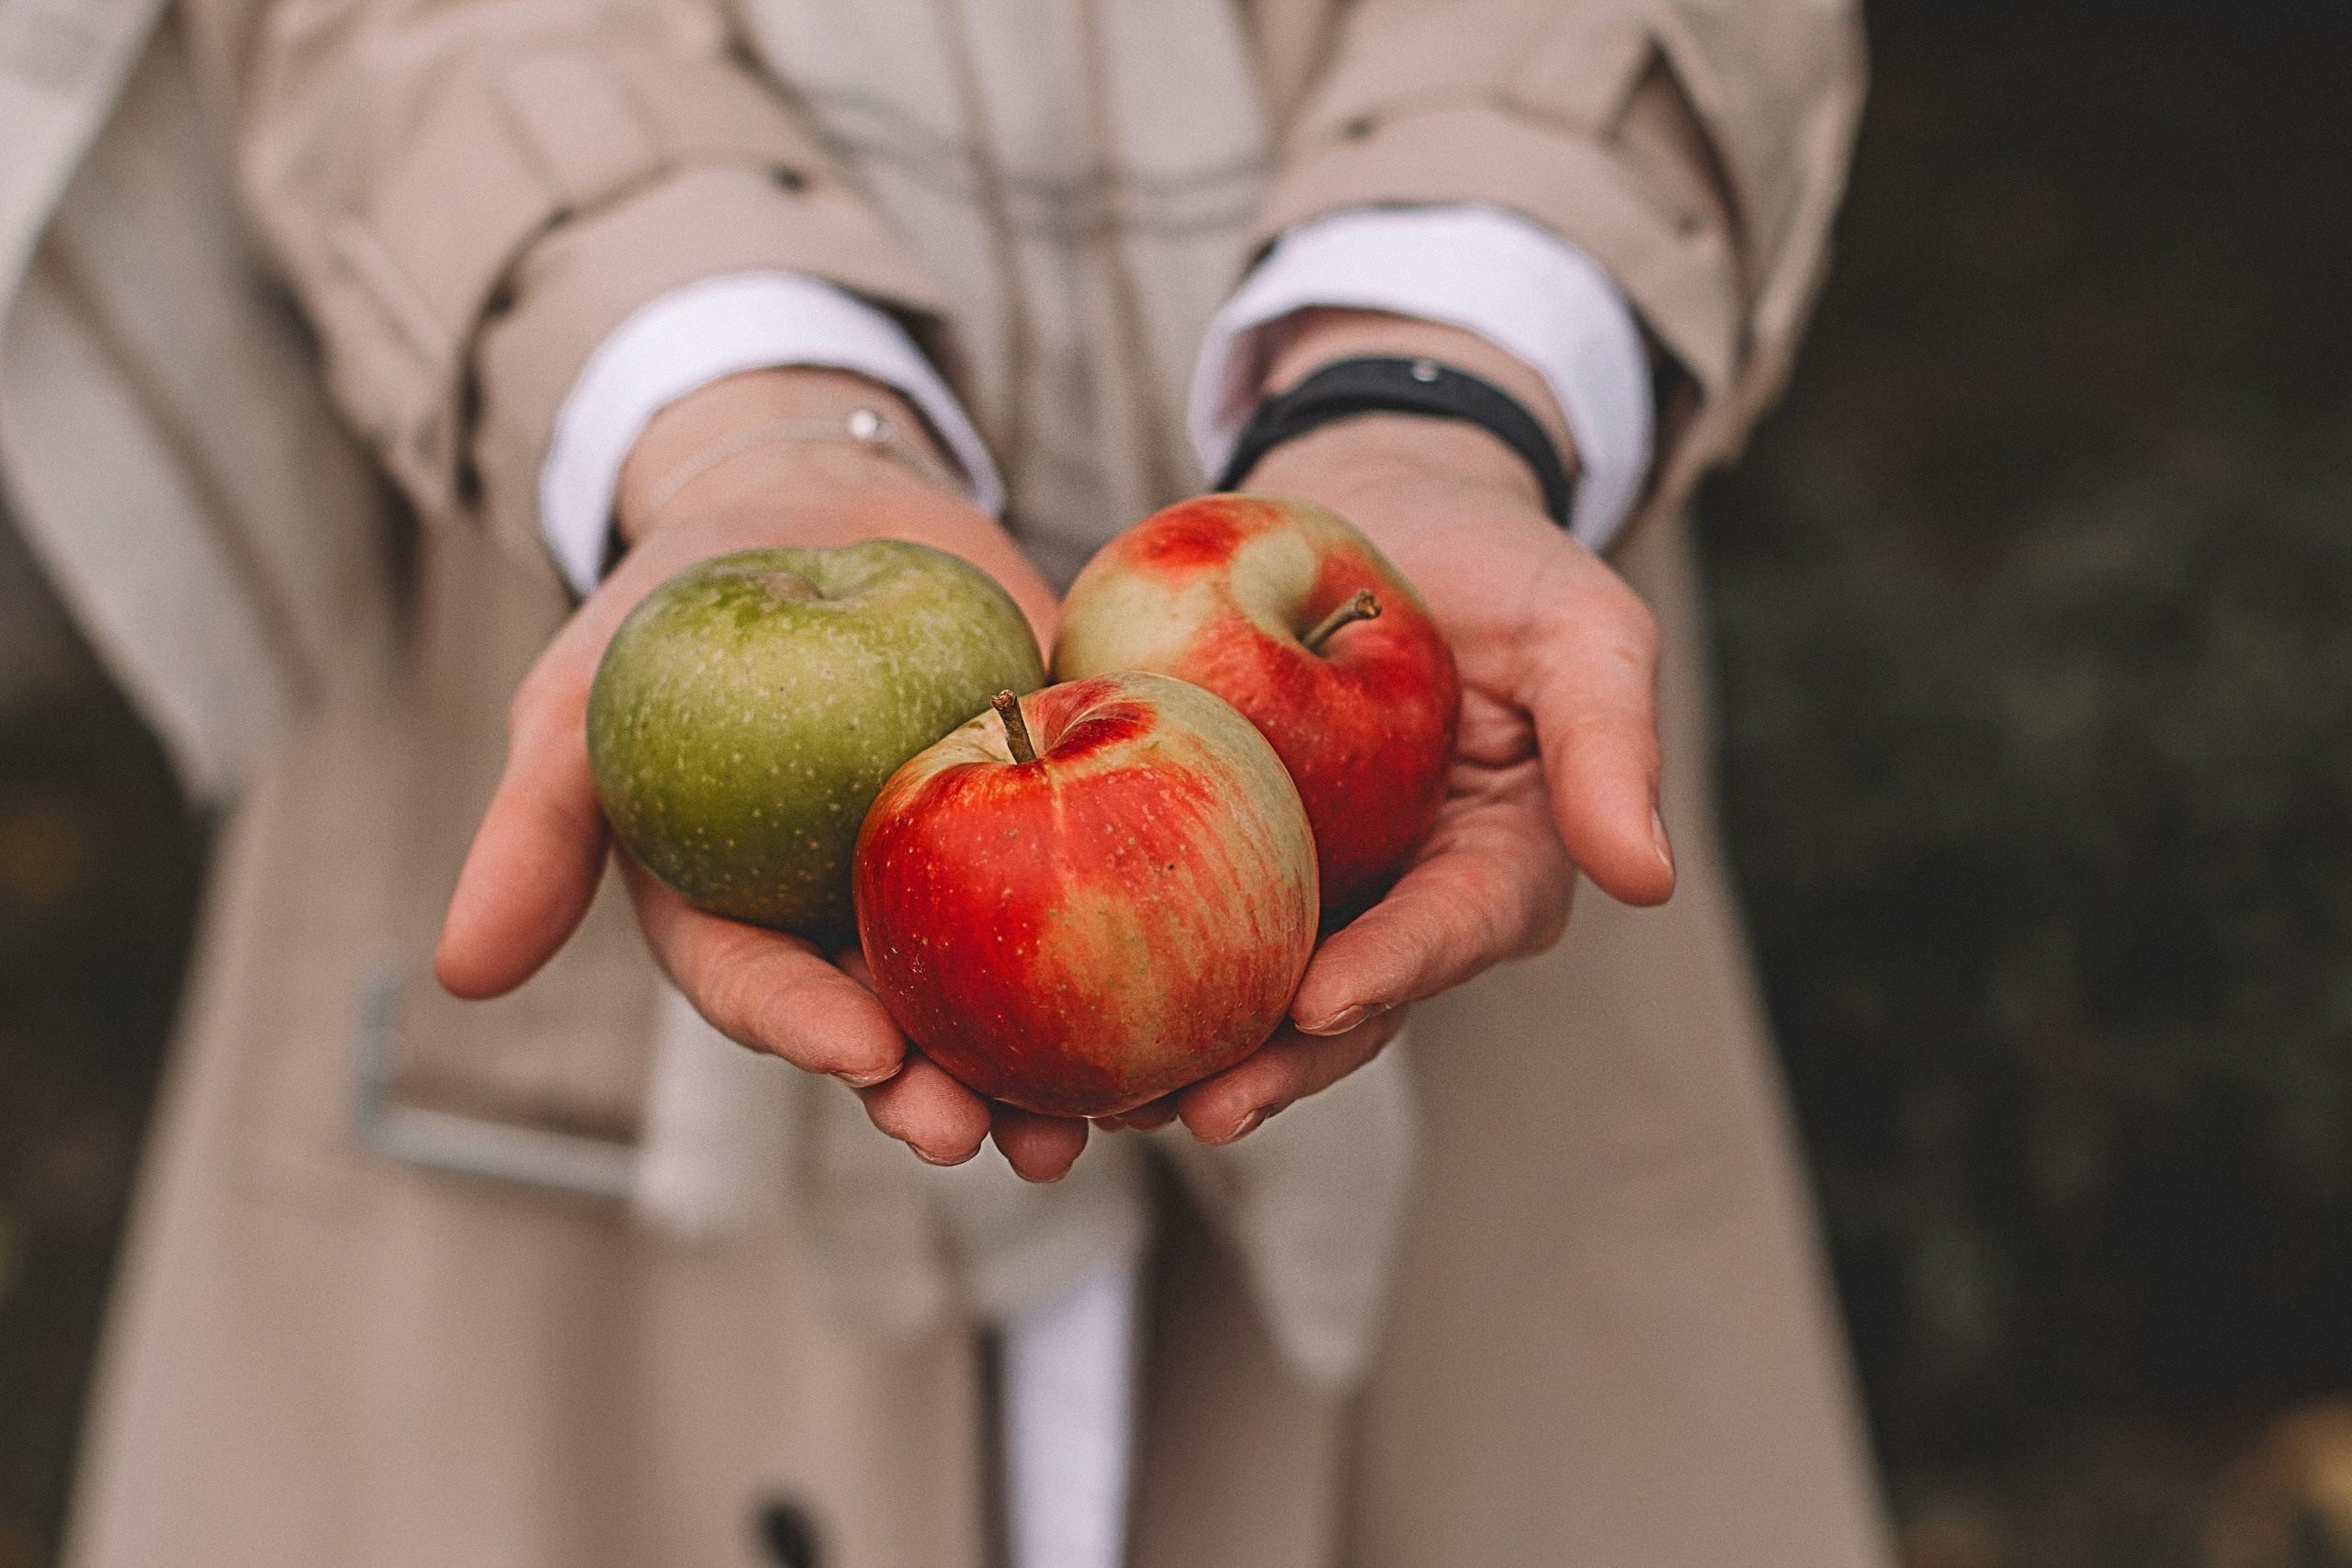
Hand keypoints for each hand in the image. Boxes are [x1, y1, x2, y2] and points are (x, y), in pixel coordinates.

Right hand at [432, 367, 1091, 1180]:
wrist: (815, 501)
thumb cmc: (678, 598)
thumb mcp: (585, 690)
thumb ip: (538, 822)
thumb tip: (456, 977)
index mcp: (738, 914)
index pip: (763, 986)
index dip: (807, 1027)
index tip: (859, 1052)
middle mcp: (846, 920)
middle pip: (895, 1022)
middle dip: (941, 1088)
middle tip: (989, 1136)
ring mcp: (953, 873)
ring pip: (1002, 984)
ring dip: (1050, 1057)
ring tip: (1108, 1114)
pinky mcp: (1047, 808)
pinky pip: (1094, 872)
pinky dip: (1139, 931)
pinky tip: (1196, 981)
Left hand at [1096, 310, 1674, 1143]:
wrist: (1372, 501)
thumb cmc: (1494, 560)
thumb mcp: (1578, 620)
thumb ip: (1610, 735)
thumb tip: (1647, 880)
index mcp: (1486, 873)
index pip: (1441, 938)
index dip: (1385, 977)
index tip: (1317, 1006)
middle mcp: (1386, 907)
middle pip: (1327, 1006)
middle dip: (1264, 1067)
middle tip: (1192, 1108)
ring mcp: (1290, 891)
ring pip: (1230, 989)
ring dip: (1170, 1050)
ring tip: (1097, 1100)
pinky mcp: (1203, 855)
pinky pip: (1151, 916)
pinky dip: (1095, 961)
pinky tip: (1025, 1003)